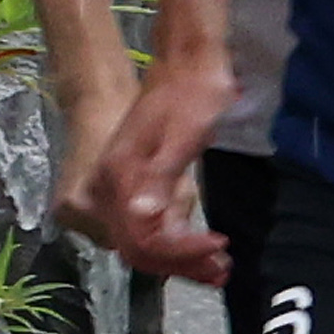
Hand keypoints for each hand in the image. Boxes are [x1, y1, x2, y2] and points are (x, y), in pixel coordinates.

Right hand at [64, 72, 235, 288]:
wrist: (186, 63)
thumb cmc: (193, 95)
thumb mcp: (184, 136)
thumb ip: (163, 178)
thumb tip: (143, 217)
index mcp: (121, 174)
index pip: (141, 238)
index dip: (180, 253)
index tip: (219, 248)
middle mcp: (111, 184)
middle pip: (138, 246)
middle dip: (181, 263)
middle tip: (223, 270)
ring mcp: (118, 185)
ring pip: (141, 240)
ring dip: (179, 258)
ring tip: (219, 267)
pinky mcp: (132, 183)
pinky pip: (145, 225)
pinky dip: (174, 240)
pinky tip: (202, 246)